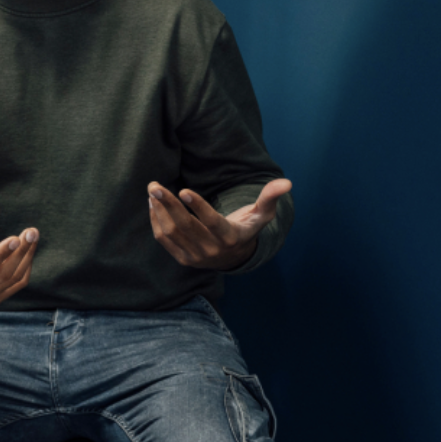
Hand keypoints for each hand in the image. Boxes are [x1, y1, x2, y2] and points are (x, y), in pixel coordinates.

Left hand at [148, 177, 292, 269]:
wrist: (233, 257)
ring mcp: (195, 257)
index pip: (212, 223)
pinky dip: (157, 221)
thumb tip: (286, 183)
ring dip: (159, 211)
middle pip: (186, 227)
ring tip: (153, 191)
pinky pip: (165, 240)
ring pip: (172, 232)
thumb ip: (270, 197)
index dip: (198, 207)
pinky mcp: (183, 259)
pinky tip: (154, 204)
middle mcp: (211, 250)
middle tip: (155, 185)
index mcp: (230, 238)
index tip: (184, 190)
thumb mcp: (261, 214)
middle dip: (168, 204)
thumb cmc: (246, 228)